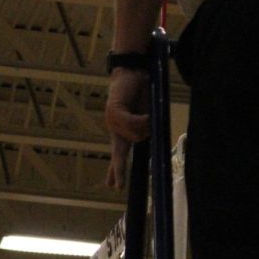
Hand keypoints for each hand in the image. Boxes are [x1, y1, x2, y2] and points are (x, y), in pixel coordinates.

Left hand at [104, 67, 149, 187]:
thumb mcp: (146, 116)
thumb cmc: (140, 94)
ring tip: (145, 112)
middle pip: (119, 154)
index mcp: (122, 133)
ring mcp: (112, 121)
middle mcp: (115, 130)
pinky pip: (132, 123)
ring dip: (145, 126)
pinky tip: (145, 113)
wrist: (133, 71)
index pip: (118, 155)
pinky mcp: (114, 112)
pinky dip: (142, 120)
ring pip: (135, 135)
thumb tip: (142, 133)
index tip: (113, 186)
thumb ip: (143, 129)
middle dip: (119, 169)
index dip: (117, 171)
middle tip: (116, 188)